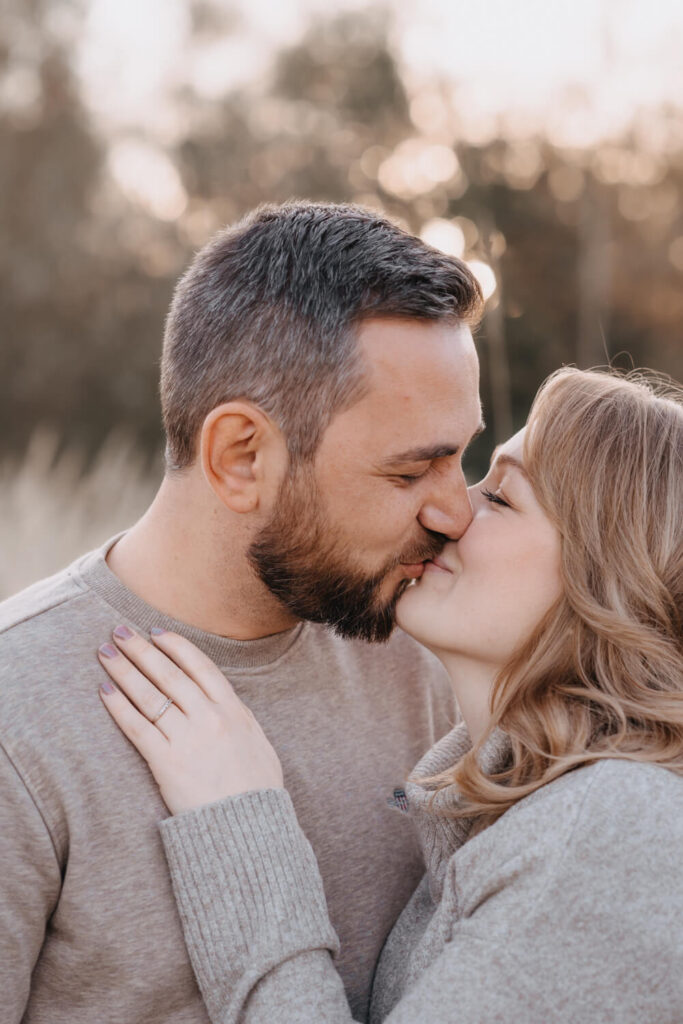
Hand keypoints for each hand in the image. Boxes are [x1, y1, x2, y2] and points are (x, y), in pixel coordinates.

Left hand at [97, 627, 283, 813]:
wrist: (248, 829)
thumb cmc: (256, 791)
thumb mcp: (258, 744)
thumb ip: (241, 719)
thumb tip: (229, 703)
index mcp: (233, 710)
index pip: (200, 666)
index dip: (176, 646)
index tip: (157, 632)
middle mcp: (209, 718)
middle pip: (169, 674)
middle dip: (141, 649)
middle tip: (120, 630)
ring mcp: (187, 739)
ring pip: (150, 695)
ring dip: (125, 670)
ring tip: (106, 653)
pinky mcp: (166, 763)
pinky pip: (137, 727)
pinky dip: (119, 707)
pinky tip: (105, 691)